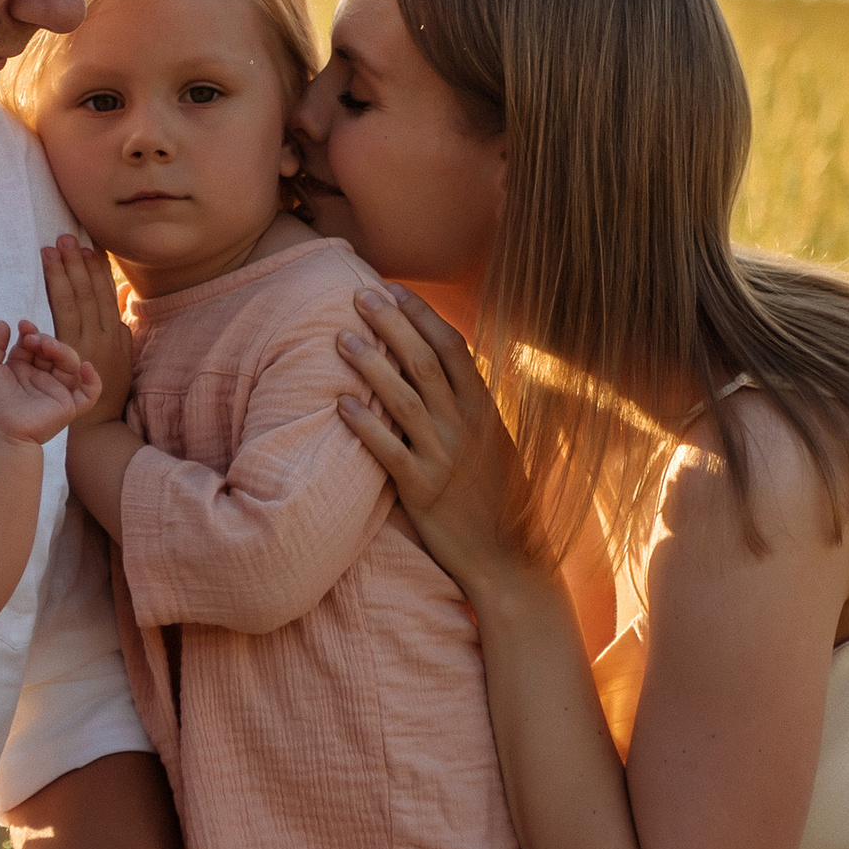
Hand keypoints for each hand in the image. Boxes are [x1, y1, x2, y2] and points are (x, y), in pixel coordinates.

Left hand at [0, 315, 104, 451]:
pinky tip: (86, 367)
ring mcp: (55, 393)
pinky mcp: (68, 408)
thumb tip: (4, 322)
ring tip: (46, 346)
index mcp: (21, 371)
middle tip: (32, 339)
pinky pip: (89, 394)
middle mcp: (39, 381)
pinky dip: (94, 381)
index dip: (31, 333)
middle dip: (45, 340)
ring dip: (63, 351)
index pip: (34, 346)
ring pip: (71, 366)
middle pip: (54, 353)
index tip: (23, 325)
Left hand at [40, 234, 136, 423]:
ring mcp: (90, 344)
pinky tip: (52, 275)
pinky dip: (58, 292)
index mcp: (115, 334)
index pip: (103, 294)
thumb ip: (119, 326)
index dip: (96, 270)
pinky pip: (65, 316)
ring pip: (77, 299)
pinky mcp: (75, 356)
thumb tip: (121, 294)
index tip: (88, 247)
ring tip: (55, 249)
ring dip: (66, 271)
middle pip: (90, 292)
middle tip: (67, 238)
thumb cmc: (105, 391)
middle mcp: (104, 335)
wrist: (97, 425)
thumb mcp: (117, 356)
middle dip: (78, 263)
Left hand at [338, 286, 530, 597]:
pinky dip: (365, 425)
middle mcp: (466, 426)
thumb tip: (445, 372)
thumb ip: (471, 408)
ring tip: (341, 338)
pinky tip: (340, 404)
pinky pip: (390, 451)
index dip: (421, 315)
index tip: (393, 289)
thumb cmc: (499, 502)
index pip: (453, 347)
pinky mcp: (424, 490)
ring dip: (371, 365)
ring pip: (404, 399)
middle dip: (391, 323)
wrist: (508, 559)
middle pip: (425, 361)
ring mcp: (446, 457)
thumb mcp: (495, 445)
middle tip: (360, 295)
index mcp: (484, 410)